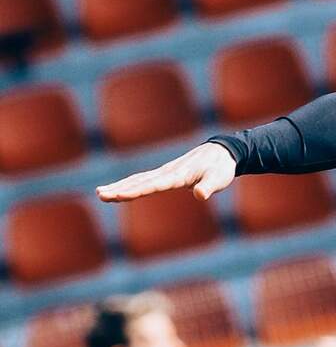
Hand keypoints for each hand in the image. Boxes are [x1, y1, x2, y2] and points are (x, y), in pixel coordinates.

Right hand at [96, 142, 235, 202]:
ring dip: (120, 186)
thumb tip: (200, 195)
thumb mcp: (220, 178)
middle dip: (120, 189)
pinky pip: (144, 179)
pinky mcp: (166, 173)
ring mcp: (165, 171)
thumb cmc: (222, 167)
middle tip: (101, 195)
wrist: (223, 151)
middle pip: (140, 181)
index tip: (119, 195)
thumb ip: (209, 186)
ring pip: (138, 179)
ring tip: (100, 193)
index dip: (136, 190)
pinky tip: (118, 189)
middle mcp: (168, 171)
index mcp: (179, 174)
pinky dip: (129, 184)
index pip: (154, 184)